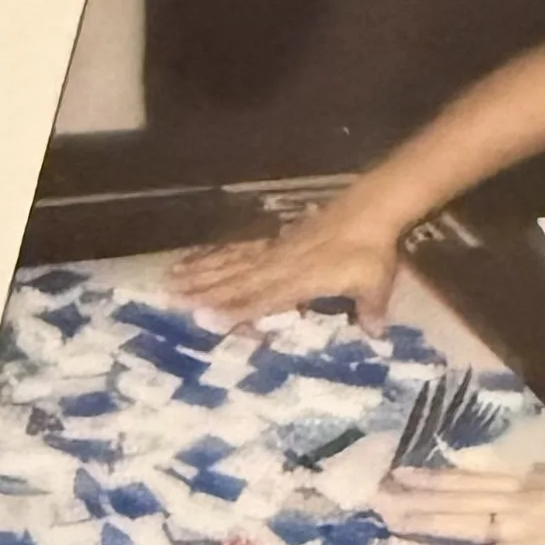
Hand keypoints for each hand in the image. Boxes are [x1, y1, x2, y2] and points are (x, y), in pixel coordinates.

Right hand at [171, 203, 402, 325]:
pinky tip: (198, 256)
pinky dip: (217, 254)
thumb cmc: (372, 250)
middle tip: (168, 299)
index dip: (235, 310)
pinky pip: (241, 248)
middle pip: (236, 280)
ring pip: (231, 263)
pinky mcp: (275, 239)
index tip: (205, 320)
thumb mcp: (376, 284)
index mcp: (302, 280)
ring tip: (170, 278)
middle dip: (202, 291)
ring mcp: (275, 250)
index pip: (262, 298)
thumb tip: (374, 337)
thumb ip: (369, 310)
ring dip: (200, 271)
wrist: (370, 208)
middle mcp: (280, 264)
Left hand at [386, 465, 544, 544]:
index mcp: (533, 481)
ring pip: (465, 519)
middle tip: (376, 494)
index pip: (475, 478)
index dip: (438, 476)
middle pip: (458, 495)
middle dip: (416, 495)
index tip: (404, 471)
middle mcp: (520, 497)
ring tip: (389, 519)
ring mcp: (525, 523)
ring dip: (426, 520)